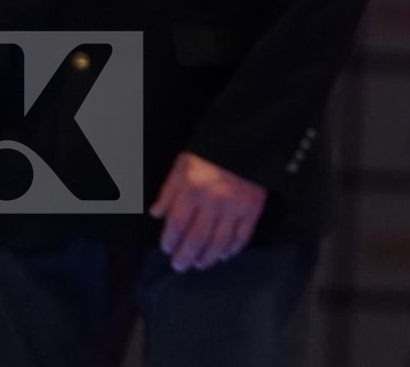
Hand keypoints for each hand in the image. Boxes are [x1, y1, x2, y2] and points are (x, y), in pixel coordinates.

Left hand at [149, 151, 266, 271]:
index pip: (176, 225)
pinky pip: (242, 237)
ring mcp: (235, 208)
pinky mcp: (253, 209)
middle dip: (185, 257)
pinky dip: (232, 250)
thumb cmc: (209, 155)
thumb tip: (156, 214)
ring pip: (219, 243)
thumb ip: (168, 191)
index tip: (167, 249)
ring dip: (207, 258)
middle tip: (179, 266)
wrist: (247, 142)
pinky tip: (224, 255)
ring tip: (199, 264)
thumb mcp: (182, 166)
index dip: (169, 241)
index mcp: (193, 190)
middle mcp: (213, 202)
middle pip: (196, 239)